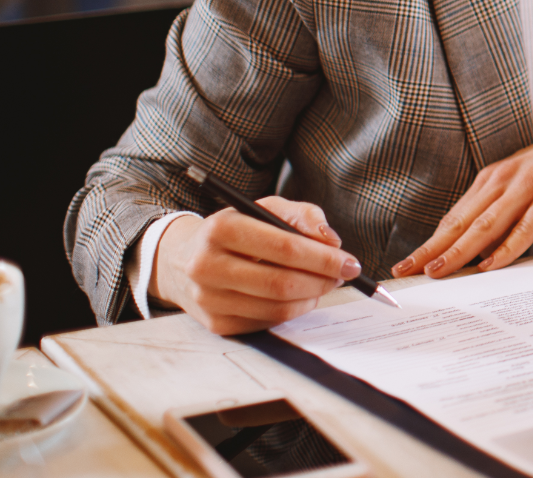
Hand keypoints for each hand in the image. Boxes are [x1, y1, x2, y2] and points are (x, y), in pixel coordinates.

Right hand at [153, 196, 360, 335]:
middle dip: (322, 281)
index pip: (285, 248)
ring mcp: (208, 299)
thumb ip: (303, 216)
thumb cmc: (235, 230)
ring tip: (323, 284)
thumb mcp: (265, 208)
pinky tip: (298, 297)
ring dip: (311, 298)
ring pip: (277, 307)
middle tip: (342, 275)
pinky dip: (292, 311)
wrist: (182, 259)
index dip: (324, 258)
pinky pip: (267, 322)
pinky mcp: (215, 323)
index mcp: (221, 229)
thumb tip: (331, 241)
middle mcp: (207, 265)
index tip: (350, 262)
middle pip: (282, 283)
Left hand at [395, 106, 532, 278]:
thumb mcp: (528, 182)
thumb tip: (485, 246)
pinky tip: (491, 263)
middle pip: (461, 221)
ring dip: (458, 251)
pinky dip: (507, 247)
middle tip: (405, 271)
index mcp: (495, 178)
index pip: (455, 216)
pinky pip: (527, 224)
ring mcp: (529, 185)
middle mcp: (504, 179)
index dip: (430, 242)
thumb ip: (506, 209)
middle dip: (431, 249)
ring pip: (486, 224)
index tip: (408, 263)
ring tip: (438, 272)